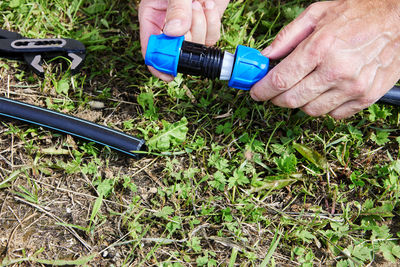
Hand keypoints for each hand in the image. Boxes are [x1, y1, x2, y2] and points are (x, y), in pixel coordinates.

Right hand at [139, 0, 228, 80]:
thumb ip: (176, 8)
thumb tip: (174, 32)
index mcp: (152, 18)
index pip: (151, 50)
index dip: (159, 64)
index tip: (170, 74)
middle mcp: (168, 27)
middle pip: (177, 52)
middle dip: (188, 36)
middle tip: (192, 11)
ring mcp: (188, 28)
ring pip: (196, 47)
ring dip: (202, 26)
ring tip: (199, 3)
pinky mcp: (205, 26)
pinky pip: (211, 38)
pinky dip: (213, 23)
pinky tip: (208, 5)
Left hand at [250, 0, 399, 118]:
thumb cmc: (359, 12)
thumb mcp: (318, 13)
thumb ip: (288, 36)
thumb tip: (266, 56)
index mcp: (319, 48)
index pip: (280, 81)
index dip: (261, 90)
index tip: (255, 92)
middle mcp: (335, 70)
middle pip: (291, 100)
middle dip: (275, 99)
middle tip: (273, 92)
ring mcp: (352, 87)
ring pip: (310, 110)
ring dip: (300, 102)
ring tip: (302, 87)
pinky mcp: (366, 97)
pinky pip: (333, 114)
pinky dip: (323, 106)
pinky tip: (325, 91)